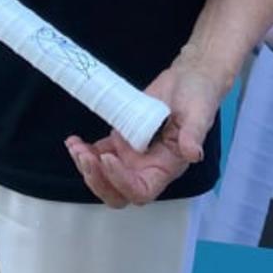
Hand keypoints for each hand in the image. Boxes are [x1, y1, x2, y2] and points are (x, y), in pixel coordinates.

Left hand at [65, 56, 220, 207]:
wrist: (188, 79)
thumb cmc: (198, 97)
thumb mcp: (200, 113)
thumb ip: (194, 134)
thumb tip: (194, 154)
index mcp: (166, 167)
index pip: (141, 190)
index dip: (122, 181)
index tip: (108, 158)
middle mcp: (146, 167)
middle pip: (118, 192)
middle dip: (98, 180)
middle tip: (84, 157)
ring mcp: (131, 155)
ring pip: (104, 176)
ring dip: (87, 167)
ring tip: (75, 147)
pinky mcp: (121, 140)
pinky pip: (99, 154)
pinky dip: (84, 151)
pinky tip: (73, 140)